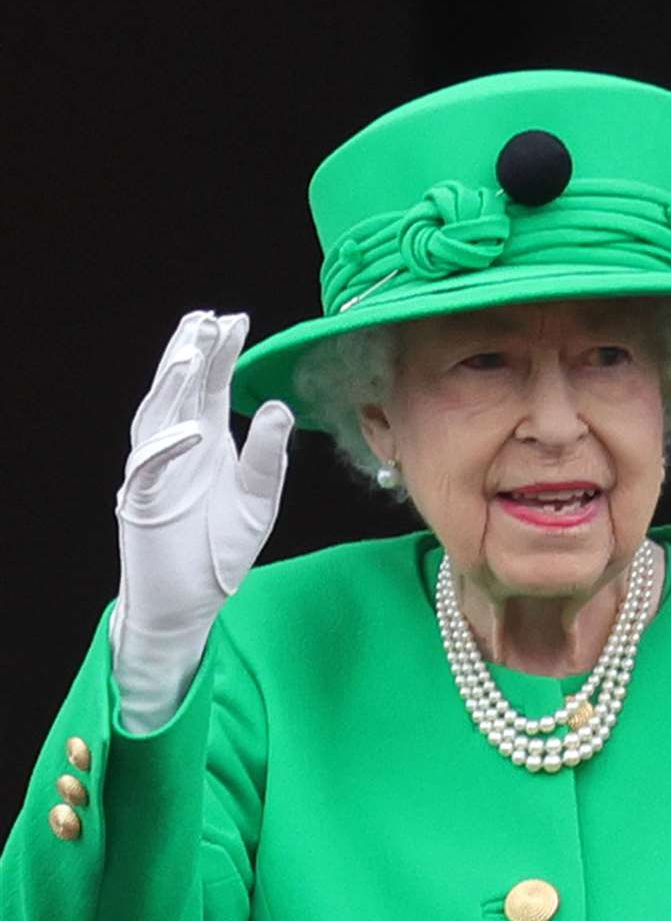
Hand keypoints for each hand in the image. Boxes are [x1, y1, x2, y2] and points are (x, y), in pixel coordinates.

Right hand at [109, 310, 293, 731]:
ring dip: (172, 386)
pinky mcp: (141, 503)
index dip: (221, 354)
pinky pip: (151, 469)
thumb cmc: (219, 549)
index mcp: (207, 441)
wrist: (190, 601)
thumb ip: (268, 457)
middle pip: (181, 391)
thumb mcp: (259, 501)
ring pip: (157, 418)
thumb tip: (280, 406)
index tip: (236, 320)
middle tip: (207, 319)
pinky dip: (169, 449)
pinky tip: (192, 430)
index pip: (212, 387)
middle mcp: (178, 448)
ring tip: (189, 352)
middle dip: (192, 354)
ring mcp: (155, 472)